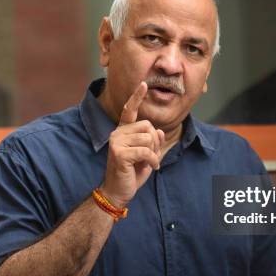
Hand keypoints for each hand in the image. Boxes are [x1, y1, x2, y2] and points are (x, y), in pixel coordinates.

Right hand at [101, 82, 164, 206]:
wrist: (118, 192)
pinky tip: (150, 167)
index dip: (137, 97)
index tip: (143, 84)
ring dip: (154, 153)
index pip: (129, 110)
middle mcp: (117, 133)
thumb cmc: (132, 173)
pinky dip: (153, 160)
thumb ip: (153, 142)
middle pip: (148, 126)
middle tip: (150, 156)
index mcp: (123, 132)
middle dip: (155, 142)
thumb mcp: (147, 155)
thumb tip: (159, 131)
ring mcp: (116, 142)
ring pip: (148, 138)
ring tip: (147, 163)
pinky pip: (146, 151)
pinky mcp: (119, 153)